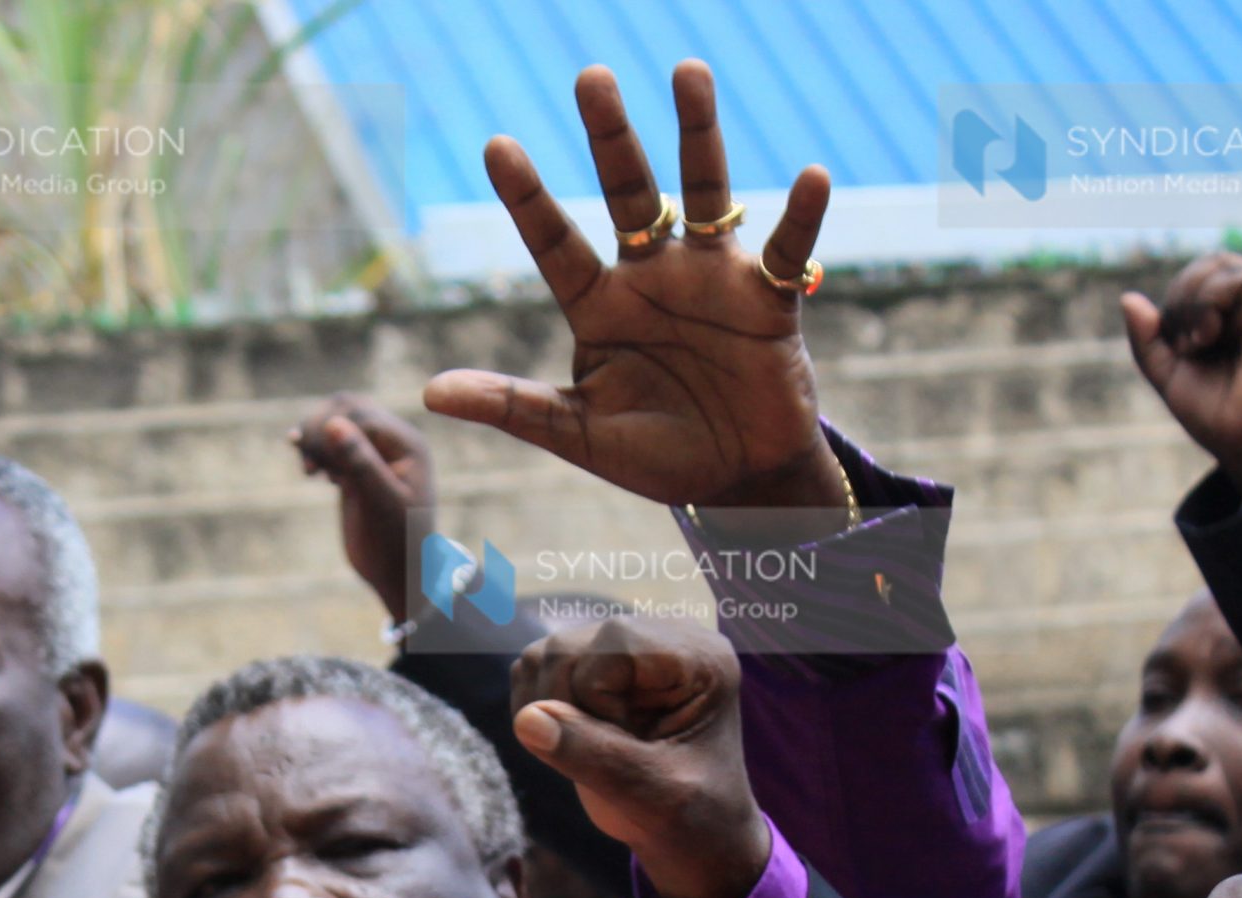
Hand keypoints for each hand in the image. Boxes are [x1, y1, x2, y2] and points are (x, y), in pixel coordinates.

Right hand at [294, 395, 433, 624]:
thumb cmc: (400, 542)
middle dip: (320, 427)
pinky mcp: (356, 471)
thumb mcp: (381, 502)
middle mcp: (393, 443)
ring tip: (309, 470)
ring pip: (337, 424)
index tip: (310, 457)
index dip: (329, 428)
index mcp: (407, 444)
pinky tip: (310, 471)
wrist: (401, 575)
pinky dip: (316, 452)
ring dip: (315, 438)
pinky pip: (332, 446)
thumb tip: (333, 422)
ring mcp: (374, 456)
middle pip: (347, 409)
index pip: (360, 415)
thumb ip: (361, 462)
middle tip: (305, 460)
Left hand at [424, 61, 845, 516]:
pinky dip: (802, 216)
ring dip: (697, 133)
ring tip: (688, 72)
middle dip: (609, 137)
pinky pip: (789, 249)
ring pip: (706, 191)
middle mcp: (652, 276)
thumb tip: (429, 393)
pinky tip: (811, 176)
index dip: (528, 198)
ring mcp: (712, 278)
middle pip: (628, 192)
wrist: (737, 481)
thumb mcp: (579, 435)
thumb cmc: (656, 455)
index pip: (555, 243)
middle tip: (591, 78)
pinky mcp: (769, 298)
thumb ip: (512, 408)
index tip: (497, 145)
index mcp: (599, 306)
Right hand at [510, 615, 769, 897]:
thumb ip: (595, 756)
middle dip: (566, 709)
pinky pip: (536, 671)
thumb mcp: (652, 796)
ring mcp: (626, 648)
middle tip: (605, 757)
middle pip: (570, 647)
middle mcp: (664, 637)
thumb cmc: (692, 819)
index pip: (615, 643)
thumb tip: (526, 719)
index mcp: (701, 658)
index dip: (596, 699)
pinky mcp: (597, 663)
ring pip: (544, 657)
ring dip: (547, 713)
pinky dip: (538, 711)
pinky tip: (574, 742)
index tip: (627, 749)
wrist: (696, 836)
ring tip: (593, 752)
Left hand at [1122, 252, 1241, 498]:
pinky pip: (1239, 279)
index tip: (1176, 347)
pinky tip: (1208, 335)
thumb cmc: (1215, 414)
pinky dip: (1210, 300)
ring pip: (1222, 263)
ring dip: (1194, 299)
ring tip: (1196, 341)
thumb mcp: (1168, 372)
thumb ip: (1148, 338)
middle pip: (1209, 262)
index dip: (1175, 301)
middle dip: (1181, 294)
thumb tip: (1128, 297)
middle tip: (1182, 342)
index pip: (1196, 277)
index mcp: (1230, 315)